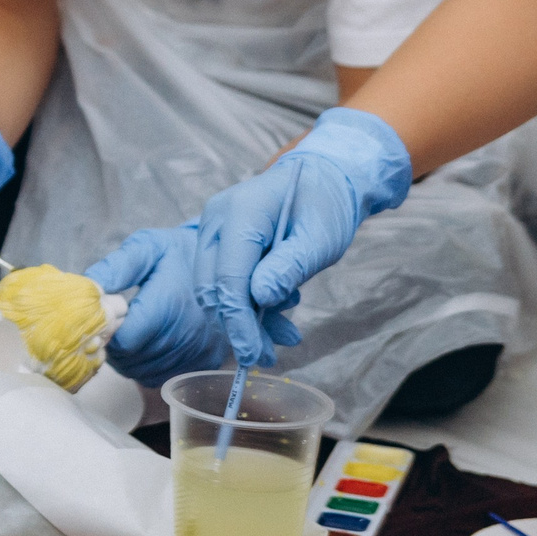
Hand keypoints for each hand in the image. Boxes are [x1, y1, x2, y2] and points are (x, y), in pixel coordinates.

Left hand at [84, 223, 272, 383]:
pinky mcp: (207, 360)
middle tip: (114, 326)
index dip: (106, 333)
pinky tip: (147, 345)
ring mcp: (200, 350)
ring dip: (129, 359)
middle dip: (114, 346)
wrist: (224, 262)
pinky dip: (148, 367)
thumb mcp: (146, 248)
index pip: (125, 341)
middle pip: (133, 360)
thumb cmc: (177, 254)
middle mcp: (188, 333)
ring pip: (146, 372)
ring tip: (130, 333)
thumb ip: (115, 268)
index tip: (105, 318)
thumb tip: (89, 289)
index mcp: (169, 304)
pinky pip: (164, 377)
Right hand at [192, 109, 412, 366]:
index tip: (252, 353)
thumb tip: (260, 298)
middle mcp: (216, 219)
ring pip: (213, 285)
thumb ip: (289, 266)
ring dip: (242, 316)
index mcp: (241, 212)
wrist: (323, 180)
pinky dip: (245, 302)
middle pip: (211, 284)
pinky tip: (275, 313)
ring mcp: (214, 228)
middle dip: (236, 324)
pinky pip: (222, 278)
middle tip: (264, 356)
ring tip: (281, 336)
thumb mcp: (320, 239)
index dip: (238, 319)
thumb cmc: (325, 206)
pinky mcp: (219, 240)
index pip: (228, 275)